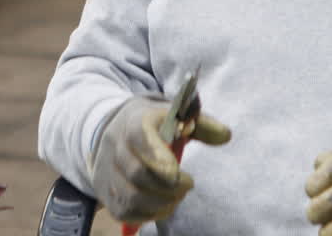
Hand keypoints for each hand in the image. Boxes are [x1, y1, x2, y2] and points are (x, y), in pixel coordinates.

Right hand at [88, 96, 230, 222]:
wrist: (114, 128)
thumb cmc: (154, 123)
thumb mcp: (175, 115)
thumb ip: (201, 124)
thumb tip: (225, 135)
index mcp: (134, 121)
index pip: (139, 136)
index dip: (157, 156)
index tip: (176, 172)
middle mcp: (115, 145)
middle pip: (136, 173)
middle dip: (168, 186)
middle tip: (188, 184)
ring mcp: (106, 170)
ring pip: (130, 196)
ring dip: (161, 202)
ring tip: (178, 196)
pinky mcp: (106, 192)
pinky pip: (124, 211)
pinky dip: (148, 214)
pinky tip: (164, 206)